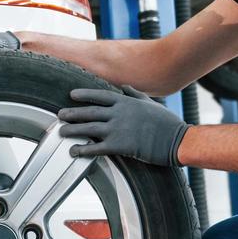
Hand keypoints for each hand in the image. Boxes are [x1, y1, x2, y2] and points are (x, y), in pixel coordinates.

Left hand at [57, 86, 188, 166]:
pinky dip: (83, 149)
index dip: (84, 95)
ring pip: (89, 128)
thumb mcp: (150, 103)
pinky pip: (97, 147)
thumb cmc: (167, 123)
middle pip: (90, 112)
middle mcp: (119, 113)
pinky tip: (74, 151)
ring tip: (61, 132)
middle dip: (72, 113)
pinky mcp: (120, 146)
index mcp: (126, 102)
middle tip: (60, 115)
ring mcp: (118, 129)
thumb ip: (135, 94)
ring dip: (73, 130)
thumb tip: (125, 86)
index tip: (72, 95)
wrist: (177, 140)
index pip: (99, 95)